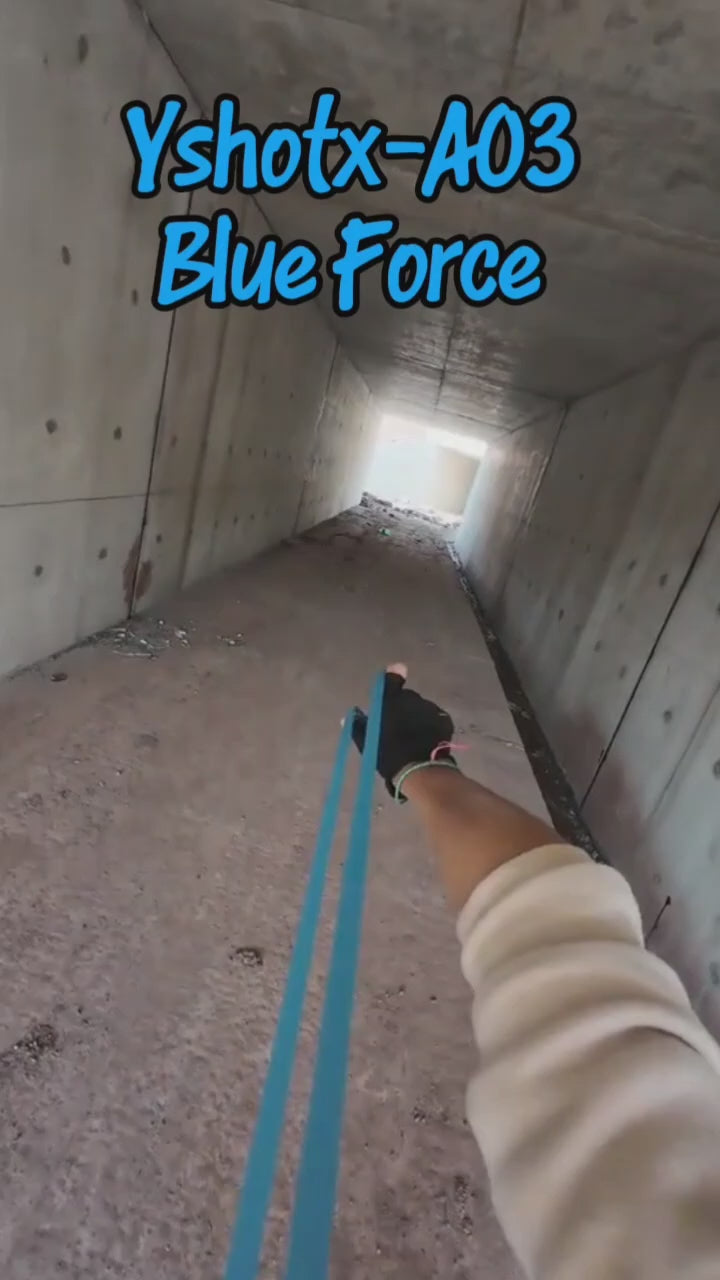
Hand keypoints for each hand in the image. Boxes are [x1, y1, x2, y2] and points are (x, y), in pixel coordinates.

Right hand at [351, 664, 455, 799]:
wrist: (420, 770)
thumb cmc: (389, 755)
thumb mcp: (368, 742)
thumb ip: (358, 725)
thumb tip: (350, 715)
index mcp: (390, 701)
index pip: (391, 679)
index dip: (392, 676)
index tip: (396, 672)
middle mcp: (411, 698)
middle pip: (406, 697)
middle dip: (403, 707)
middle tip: (398, 726)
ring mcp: (430, 708)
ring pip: (421, 708)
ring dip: (417, 717)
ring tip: (413, 738)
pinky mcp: (444, 719)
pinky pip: (435, 718)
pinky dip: (430, 725)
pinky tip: (426, 740)